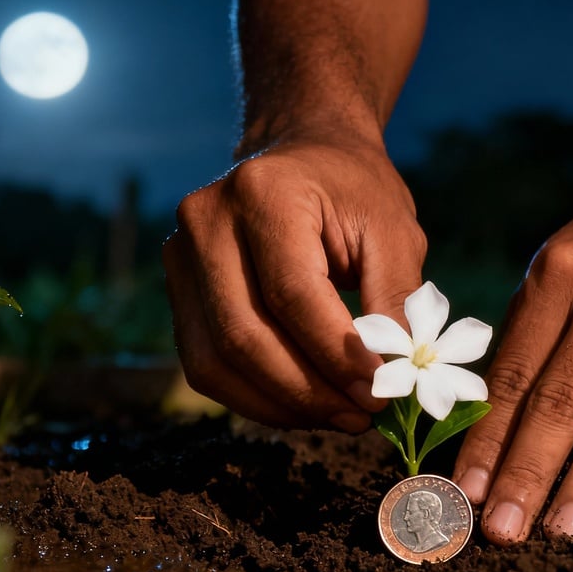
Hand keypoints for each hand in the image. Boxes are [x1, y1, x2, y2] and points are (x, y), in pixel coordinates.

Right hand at [164, 138, 426, 430]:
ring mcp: (180, 257)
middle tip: (364, 416)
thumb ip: (395, 301)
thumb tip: (392, 382)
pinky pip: (206, 366)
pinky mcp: (177, 291)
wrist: (304, 155)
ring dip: (282, 405)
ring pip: (217, 361)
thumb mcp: (393, 231)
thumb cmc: (355, 192)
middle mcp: (206, 220)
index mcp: (263, 192)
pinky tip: (305, 404)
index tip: (380, 392)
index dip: (336, 354)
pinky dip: (257, 397)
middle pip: (245, 335)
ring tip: (340, 416)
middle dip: (308, 390)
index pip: (293, 294)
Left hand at [453, 187, 572, 542]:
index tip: (466, 493)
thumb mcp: (562, 265)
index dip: (488, 440)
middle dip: (529, 473)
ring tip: (563, 531)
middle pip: (563, 401)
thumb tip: (489, 427)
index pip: (515, 375)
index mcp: (560, 278)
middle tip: (505, 532)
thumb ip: (529, 335)